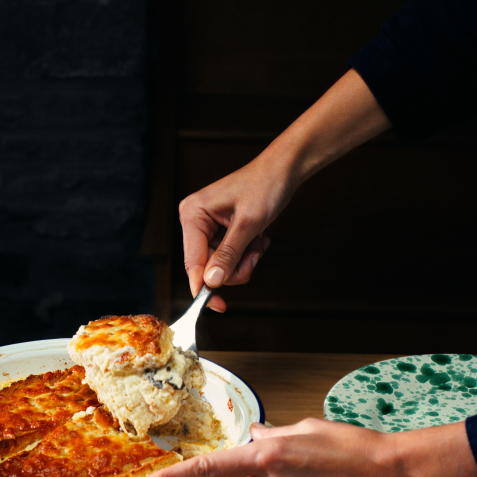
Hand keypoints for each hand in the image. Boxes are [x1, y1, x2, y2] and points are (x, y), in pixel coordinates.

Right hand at [179, 155, 288, 311]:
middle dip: (234, 267)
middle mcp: (195, 222)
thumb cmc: (265, 186)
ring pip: (222, 266)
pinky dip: (248, 253)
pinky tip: (257, 237)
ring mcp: (208, 228)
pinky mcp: (221, 232)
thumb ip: (228, 255)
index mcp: (192, 214)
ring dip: (244, 260)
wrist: (284, 170)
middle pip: (208, 267)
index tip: (216, 306)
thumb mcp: (248, 224)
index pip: (193, 261)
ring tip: (258, 241)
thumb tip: (211, 282)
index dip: (203, 286)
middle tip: (254, 255)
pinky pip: (231, 258)